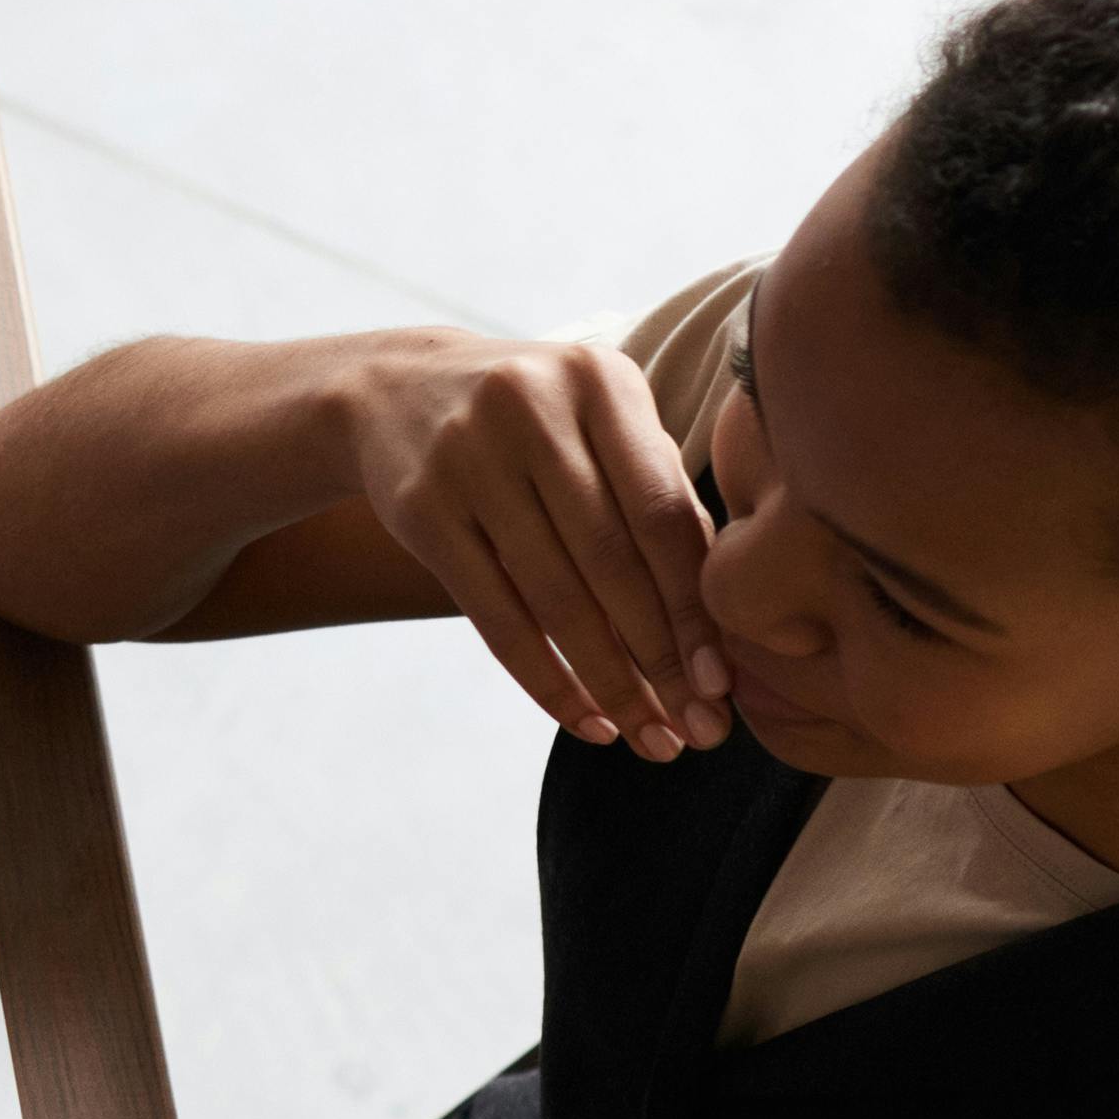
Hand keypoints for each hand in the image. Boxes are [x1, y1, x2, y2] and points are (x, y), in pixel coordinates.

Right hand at [331, 334, 726, 757]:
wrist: (394, 391)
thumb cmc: (535, 423)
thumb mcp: (597, 421)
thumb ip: (657, 492)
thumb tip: (719, 619)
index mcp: (599, 382)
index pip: (661, 511)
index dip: (694, 602)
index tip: (725, 680)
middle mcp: (530, 411)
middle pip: (609, 559)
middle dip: (660, 656)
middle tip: (699, 728)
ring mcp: (467, 459)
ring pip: (552, 596)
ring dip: (607, 680)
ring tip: (647, 736)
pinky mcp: (420, 510)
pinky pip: (491, 614)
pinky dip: (541, 677)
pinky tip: (581, 718)